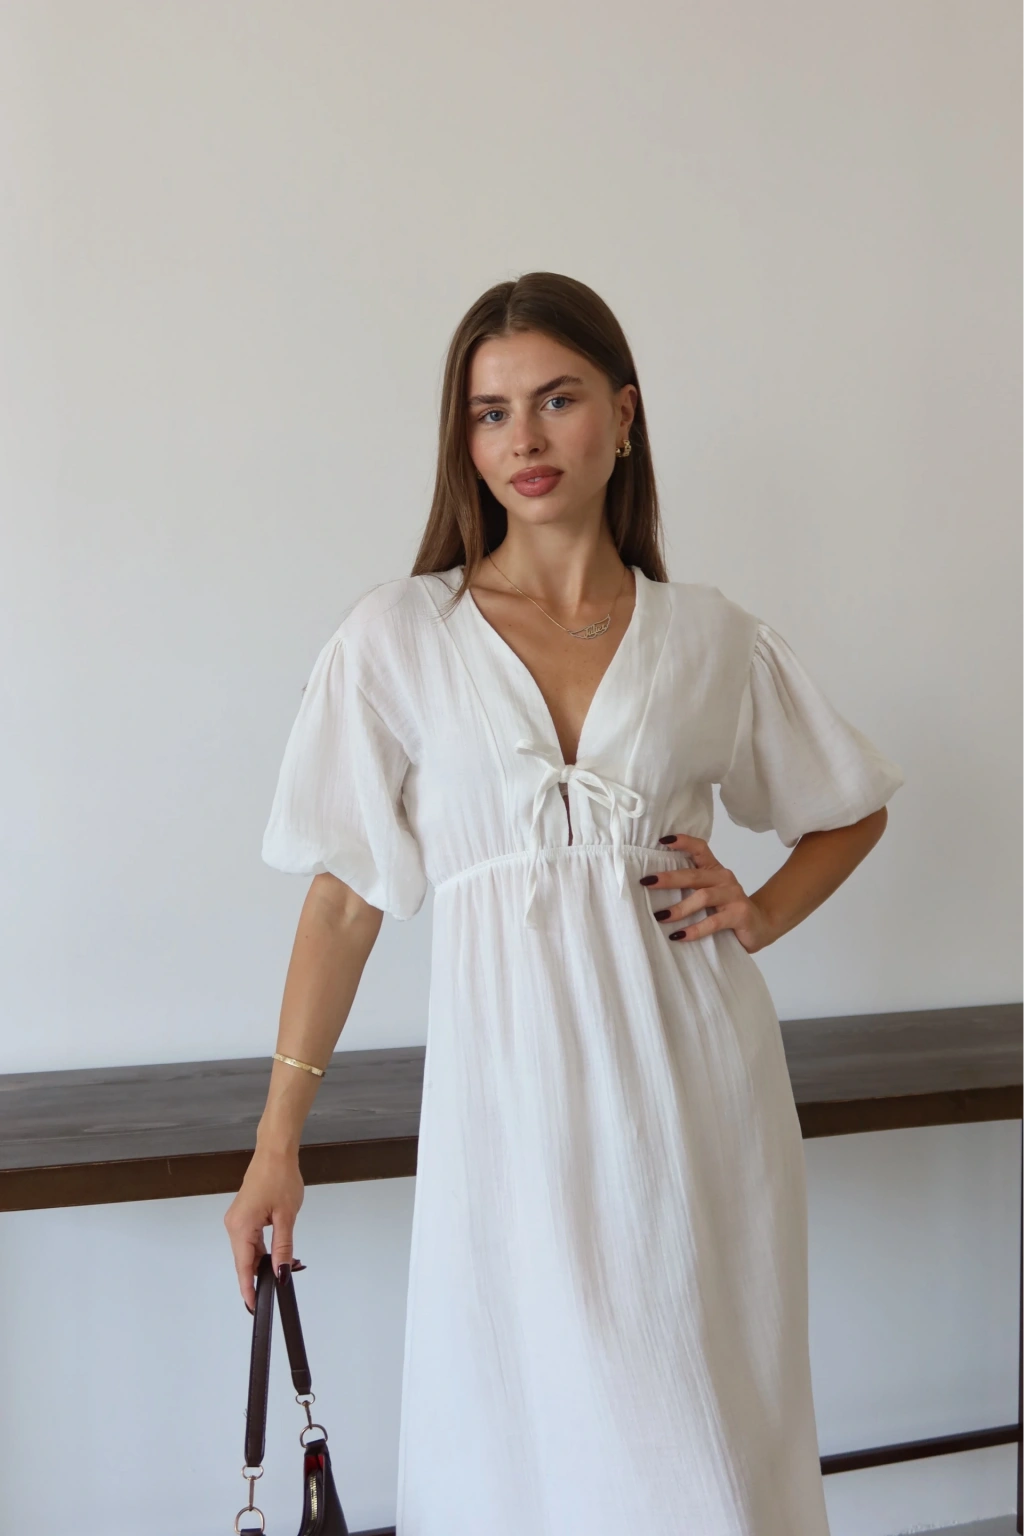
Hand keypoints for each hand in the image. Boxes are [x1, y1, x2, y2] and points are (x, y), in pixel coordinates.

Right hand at [223, 1145, 305, 1312]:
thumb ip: (283, 1248)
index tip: (253, 1307)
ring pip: (249, 1250)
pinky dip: (264, 1248)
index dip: (248, 1289)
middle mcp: (233, 1225)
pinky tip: (278, 1251)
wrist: (275, 1152)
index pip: (243, 1267)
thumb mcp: (286, 1217)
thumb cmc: (279, 1177)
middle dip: (264, 1274)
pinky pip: (251, 1239)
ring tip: (288, 1264)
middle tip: (285, 1280)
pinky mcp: (243, 1215)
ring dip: (266, 1260)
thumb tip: (281, 1272)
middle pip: (246, 1260)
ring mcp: (237, 1220)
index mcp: (240, 1227)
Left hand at [638, 832, 776, 953]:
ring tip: (660, 916)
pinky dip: (695, 929)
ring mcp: (733, 895)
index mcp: (714, 870)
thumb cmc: (726, 909)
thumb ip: (689, 889)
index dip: (683, 842)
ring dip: (679, 908)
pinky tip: (679, 935)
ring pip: (703, 897)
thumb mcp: (708, 895)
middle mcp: (724, 878)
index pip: (700, 848)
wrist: (760, 926)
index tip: (662, 840)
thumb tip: (653, 889)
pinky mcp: (739, 914)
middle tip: (647, 882)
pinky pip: (713, 922)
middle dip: (669, 878)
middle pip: (694, 875)